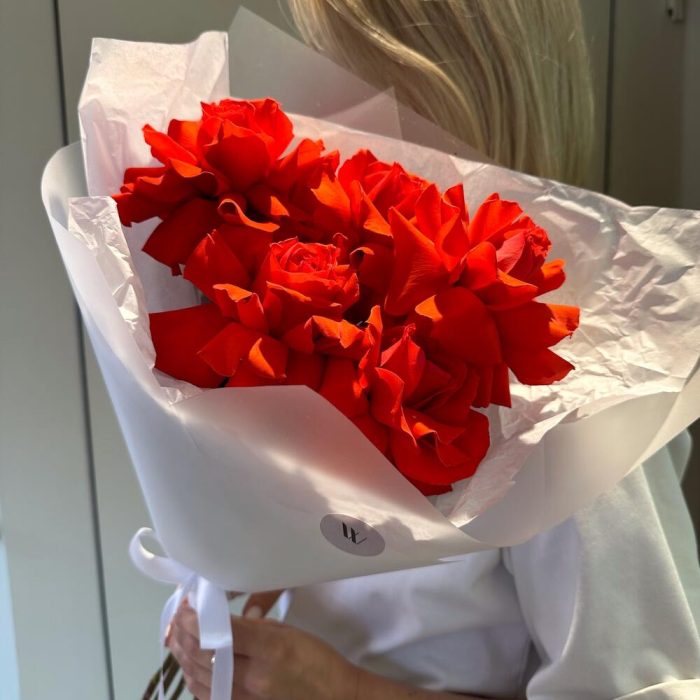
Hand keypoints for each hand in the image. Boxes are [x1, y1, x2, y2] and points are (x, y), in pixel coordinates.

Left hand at [166, 598, 358, 699]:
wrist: (332, 697)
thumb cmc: (314, 659)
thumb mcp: (287, 632)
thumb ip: (252, 626)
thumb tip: (220, 618)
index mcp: (269, 649)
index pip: (221, 632)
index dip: (196, 619)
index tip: (185, 606)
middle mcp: (253, 677)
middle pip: (204, 655)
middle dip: (184, 633)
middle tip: (176, 617)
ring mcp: (245, 699)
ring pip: (199, 676)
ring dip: (182, 655)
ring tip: (174, 636)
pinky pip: (207, 695)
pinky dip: (192, 679)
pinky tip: (188, 665)